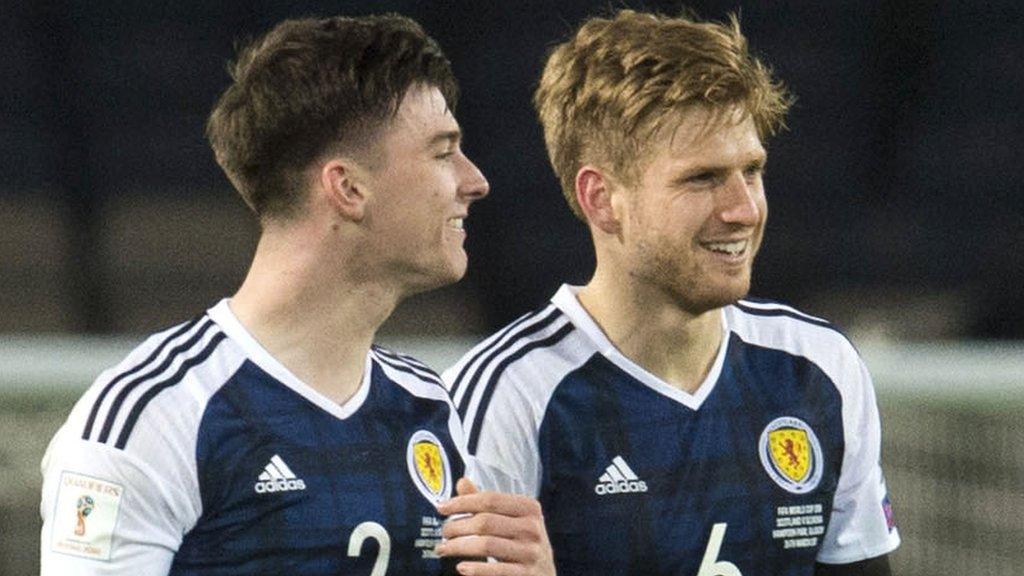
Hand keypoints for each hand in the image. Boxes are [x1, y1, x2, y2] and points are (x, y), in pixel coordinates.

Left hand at [435, 477, 555, 575]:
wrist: (546, 575)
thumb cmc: (524, 543)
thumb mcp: (512, 519)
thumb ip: (487, 502)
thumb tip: (462, 482)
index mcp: (529, 508)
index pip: (490, 499)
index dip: (462, 502)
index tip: (442, 508)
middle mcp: (532, 528)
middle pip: (485, 522)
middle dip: (457, 527)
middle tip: (443, 533)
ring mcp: (531, 552)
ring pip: (486, 545)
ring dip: (459, 547)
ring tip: (444, 549)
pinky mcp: (527, 574)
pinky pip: (496, 570)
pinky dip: (475, 569)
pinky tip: (461, 567)